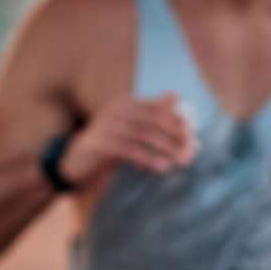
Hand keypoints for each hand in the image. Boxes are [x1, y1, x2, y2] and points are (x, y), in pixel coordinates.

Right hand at [59, 93, 196, 187]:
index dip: (178, 119)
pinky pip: (129, 149)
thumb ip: (154, 120)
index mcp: (127, 103)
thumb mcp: (133, 132)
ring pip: (144, 134)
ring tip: (183, 160)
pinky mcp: (98, 143)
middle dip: (176, 135)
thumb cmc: (110, 146)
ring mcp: (106, 125)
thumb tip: (180, 103)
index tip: (194, 134)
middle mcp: (116, 110)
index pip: (159, 107)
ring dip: (167, 148)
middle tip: (192, 150)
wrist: (75, 161)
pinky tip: (163, 167)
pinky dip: (148, 158)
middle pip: (154, 119)